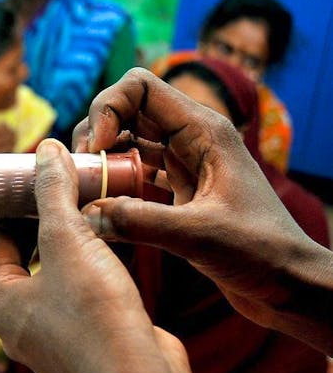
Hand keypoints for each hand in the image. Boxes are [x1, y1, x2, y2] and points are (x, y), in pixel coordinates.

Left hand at [0, 139, 164, 372]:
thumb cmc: (96, 310)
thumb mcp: (69, 238)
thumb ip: (53, 192)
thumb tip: (44, 149)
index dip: (22, 202)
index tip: (48, 179)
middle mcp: (13, 324)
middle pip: (25, 256)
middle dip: (50, 224)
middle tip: (76, 194)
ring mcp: (46, 341)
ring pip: (54, 279)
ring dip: (73, 248)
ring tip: (98, 218)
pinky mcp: (80, 350)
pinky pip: (78, 301)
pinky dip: (91, 276)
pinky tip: (114, 256)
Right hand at [72, 68, 332, 353]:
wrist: (290, 286)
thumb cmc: (262, 254)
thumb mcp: (198, 236)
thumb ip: (140, 222)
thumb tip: (84, 212)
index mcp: (204, 131)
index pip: (139, 86)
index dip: (108, 108)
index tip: (96, 149)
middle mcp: (192, 139)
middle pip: (127, 109)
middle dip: (95, 132)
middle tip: (81, 170)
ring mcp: (186, 164)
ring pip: (128, 139)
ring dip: (101, 157)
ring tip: (86, 187)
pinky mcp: (180, 190)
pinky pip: (135, 170)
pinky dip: (113, 180)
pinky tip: (103, 206)